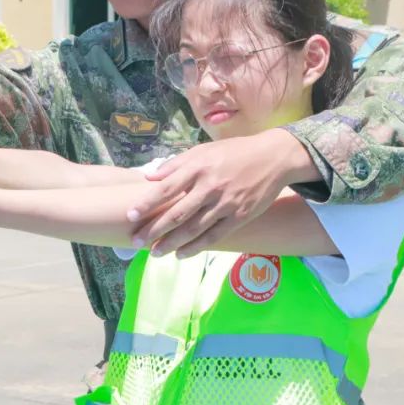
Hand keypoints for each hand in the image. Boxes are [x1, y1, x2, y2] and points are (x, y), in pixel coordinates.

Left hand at [128, 129, 318, 257]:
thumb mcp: (203, 150)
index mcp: (198, 167)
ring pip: (194, 228)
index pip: (166, 189)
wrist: (273, 157)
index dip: (146, 204)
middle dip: (154, 229)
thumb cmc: (233, 152)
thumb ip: (176, 164)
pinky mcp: (241, 216)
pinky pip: (215, 236)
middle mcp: (210, 186)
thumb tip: (150, 178)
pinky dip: (196, 246)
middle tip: (136, 241)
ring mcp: (226, 203)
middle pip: (177, 213)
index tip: (130, 216)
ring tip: (155, 252)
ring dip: (172, 243)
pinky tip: (181, 254)